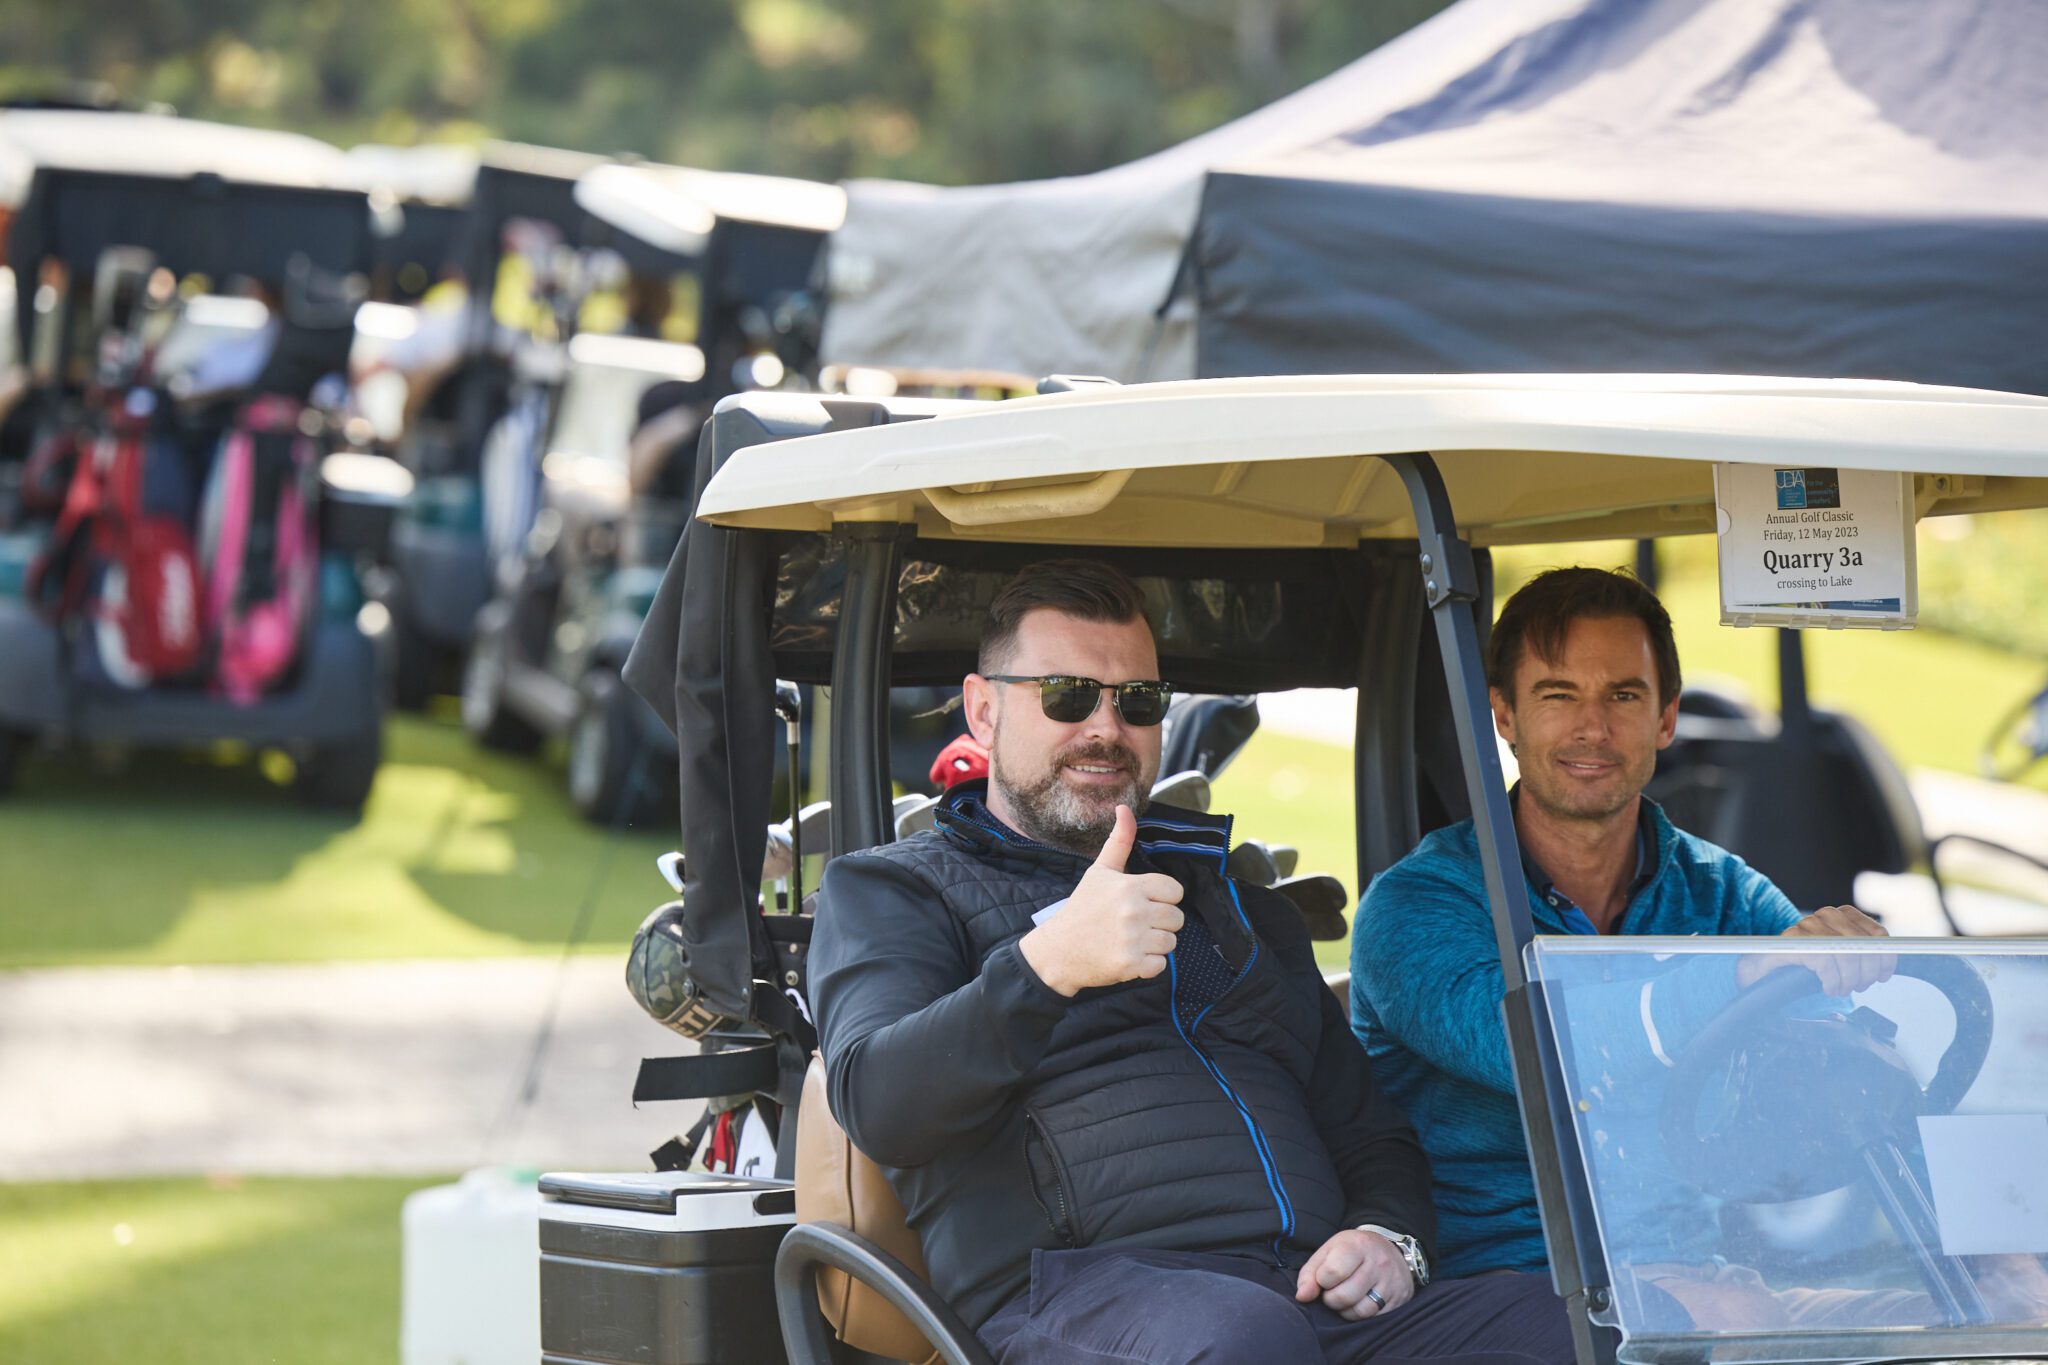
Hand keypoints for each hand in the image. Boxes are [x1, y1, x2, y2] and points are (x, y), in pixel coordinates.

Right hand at [1016, 805, 1184, 996]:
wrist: (1057, 951)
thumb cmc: (1081, 908)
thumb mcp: (1099, 871)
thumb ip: (1119, 841)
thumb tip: (1124, 807)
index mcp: (1130, 886)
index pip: (1175, 891)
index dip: (1162, 898)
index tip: (1143, 903)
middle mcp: (1134, 911)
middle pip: (1176, 918)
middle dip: (1160, 922)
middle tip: (1135, 924)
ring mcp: (1133, 939)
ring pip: (1170, 942)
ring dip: (1154, 944)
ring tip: (1131, 940)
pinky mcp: (1131, 965)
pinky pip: (1160, 965)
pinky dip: (1147, 965)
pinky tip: (1129, 956)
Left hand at [1294, 1228, 1414, 1319]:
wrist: (1389, 1249)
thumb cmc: (1352, 1251)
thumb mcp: (1328, 1251)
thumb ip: (1310, 1273)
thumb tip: (1302, 1297)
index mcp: (1357, 1246)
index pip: (1333, 1272)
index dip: (1322, 1281)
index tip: (1324, 1278)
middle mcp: (1378, 1263)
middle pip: (1345, 1296)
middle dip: (1331, 1299)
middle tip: (1332, 1291)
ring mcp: (1391, 1283)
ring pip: (1360, 1311)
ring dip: (1345, 1310)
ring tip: (1345, 1297)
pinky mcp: (1399, 1300)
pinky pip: (1374, 1318)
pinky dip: (1360, 1315)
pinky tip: (1359, 1302)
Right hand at [1735, 904, 1894, 995]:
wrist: (1766, 968)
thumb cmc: (1809, 963)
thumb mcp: (1841, 954)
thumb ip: (1863, 952)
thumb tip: (1889, 961)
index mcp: (1844, 914)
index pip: (1879, 934)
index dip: (1885, 958)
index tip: (1881, 976)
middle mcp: (1827, 914)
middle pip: (1865, 946)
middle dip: (1867, 973)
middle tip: (1858, 987)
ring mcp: (1809, 924)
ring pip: (1847, 954)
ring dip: (1849, 980)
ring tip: (1842, 989)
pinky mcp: (1793, 939)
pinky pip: (1826, 962)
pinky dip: (1832, 981)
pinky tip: (1828, 988)